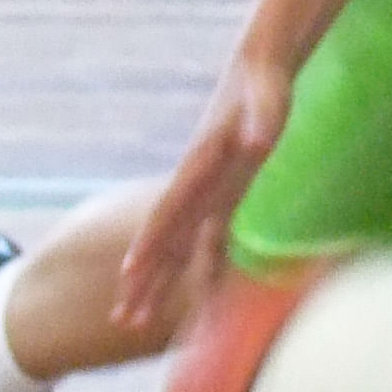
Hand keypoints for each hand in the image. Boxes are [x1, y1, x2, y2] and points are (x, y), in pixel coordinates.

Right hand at [113, 52, 287, 330]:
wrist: (258, 69)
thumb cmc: (264, 84)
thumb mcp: (267, 100)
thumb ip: (261, 120)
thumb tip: (257, 141)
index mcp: (200, 165)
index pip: (168, 210)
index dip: (150, 241)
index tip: (129, 271)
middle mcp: (196, 185)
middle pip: (164, 239)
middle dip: (143, 280)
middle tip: (123, 320)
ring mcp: (208, 193)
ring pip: (178, 248)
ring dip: (160, 284)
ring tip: (138, 322)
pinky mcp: (225, 195)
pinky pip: (208, 241)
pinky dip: (200, 270)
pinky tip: (197, 295)